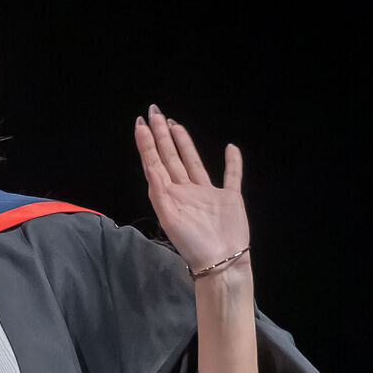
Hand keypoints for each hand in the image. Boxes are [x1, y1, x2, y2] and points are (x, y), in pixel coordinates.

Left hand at [134, 107, 249, 284]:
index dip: (147, 142)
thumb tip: (149, 162)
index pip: (155, 162)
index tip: (141, 122)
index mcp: (169, 194)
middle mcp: (186, 190)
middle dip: (161, 135)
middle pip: (170, 157)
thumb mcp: (169, 215)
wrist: (221, 260)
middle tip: (155, 112)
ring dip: (184, 143)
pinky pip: (231, 176)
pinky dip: (232, 163)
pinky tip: (230, 148)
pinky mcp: (229, 198)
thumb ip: (159, 188)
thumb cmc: (192, 242)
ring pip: (193, 162)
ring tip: (175, 124)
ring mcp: (208, 194)